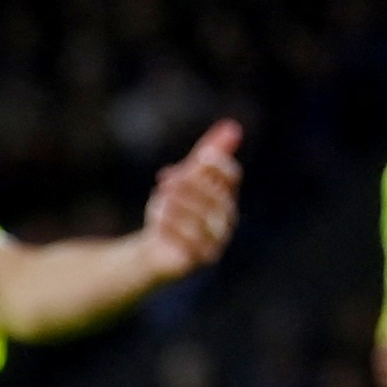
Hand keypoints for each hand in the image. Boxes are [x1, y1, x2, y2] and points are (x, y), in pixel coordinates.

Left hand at [137, 121, 241, 281]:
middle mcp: (226, 219)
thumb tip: (231, 127)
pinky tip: (159, 220)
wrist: (154, 250)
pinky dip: (174, 229)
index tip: (197, 158)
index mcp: (226, 196)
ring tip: (161, 197)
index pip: (231, 176)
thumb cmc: (172, 211)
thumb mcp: (184, 179)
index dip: (217, 164)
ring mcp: (217, 241)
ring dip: (180, 205)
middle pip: (216, 197)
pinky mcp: (201, 259)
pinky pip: (191, 243)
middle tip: (166, 179)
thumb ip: (206, 154)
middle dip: (191, 185)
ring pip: (203, 220)